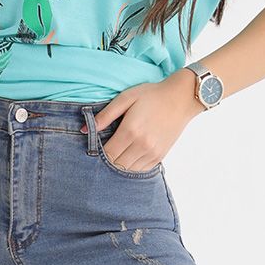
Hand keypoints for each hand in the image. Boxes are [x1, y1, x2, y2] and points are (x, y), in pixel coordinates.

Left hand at [79, 69, 204, 171]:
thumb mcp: (126, 98)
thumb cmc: (151, 95)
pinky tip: (128, 156)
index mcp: (131, 130)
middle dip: (107, 160)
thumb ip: (105, 115)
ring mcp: (152, 152)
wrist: (181, 98)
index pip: (107, 153)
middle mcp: (142, 145)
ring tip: (116, 153)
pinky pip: (141, 169)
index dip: (98, 152)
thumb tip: (84, 130)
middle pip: (116, 164)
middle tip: (104, 150)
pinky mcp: (160, 156)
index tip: (95, 146)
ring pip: (128, 169)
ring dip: (119, 164)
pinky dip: (132, 166)